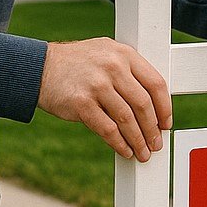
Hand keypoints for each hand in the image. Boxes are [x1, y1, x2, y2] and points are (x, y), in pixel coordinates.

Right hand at [37, 38, 171, 160]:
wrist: (41, 68)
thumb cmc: (79, 64)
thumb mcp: (107, 55)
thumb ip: (129, 72)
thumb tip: (154, 106)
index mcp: (124, 53)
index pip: (155, 83)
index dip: (164, 108)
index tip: (166, 123)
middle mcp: (113, 66)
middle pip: (143, 104)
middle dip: (152, 129)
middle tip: (156, 143)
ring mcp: (97, 85)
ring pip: (127, 119)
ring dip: (138, 140)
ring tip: (143, 152)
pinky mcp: (82, 103)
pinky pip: (108, 129)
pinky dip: (119, 144)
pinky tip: (125, 151)